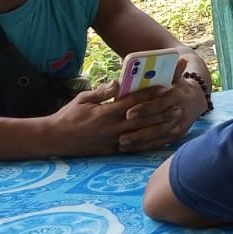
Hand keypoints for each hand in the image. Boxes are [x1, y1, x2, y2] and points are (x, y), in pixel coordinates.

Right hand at [45, 81, 184, 156]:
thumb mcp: (82, 99)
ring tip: (175, 121)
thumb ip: (102, 92)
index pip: (133, 102)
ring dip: (160, 128)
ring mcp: (113, 141)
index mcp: (105, 113)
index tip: (164, 87)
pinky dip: (149, 143)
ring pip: (142, 134)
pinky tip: (161, 139)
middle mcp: (112, 128)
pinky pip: (134, 147)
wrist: (54, 139)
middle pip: (142, 118)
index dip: (150, 95)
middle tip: (178, 104)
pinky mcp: (112, 151)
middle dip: (161, 111)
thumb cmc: (68, 116)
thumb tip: (118, 82)